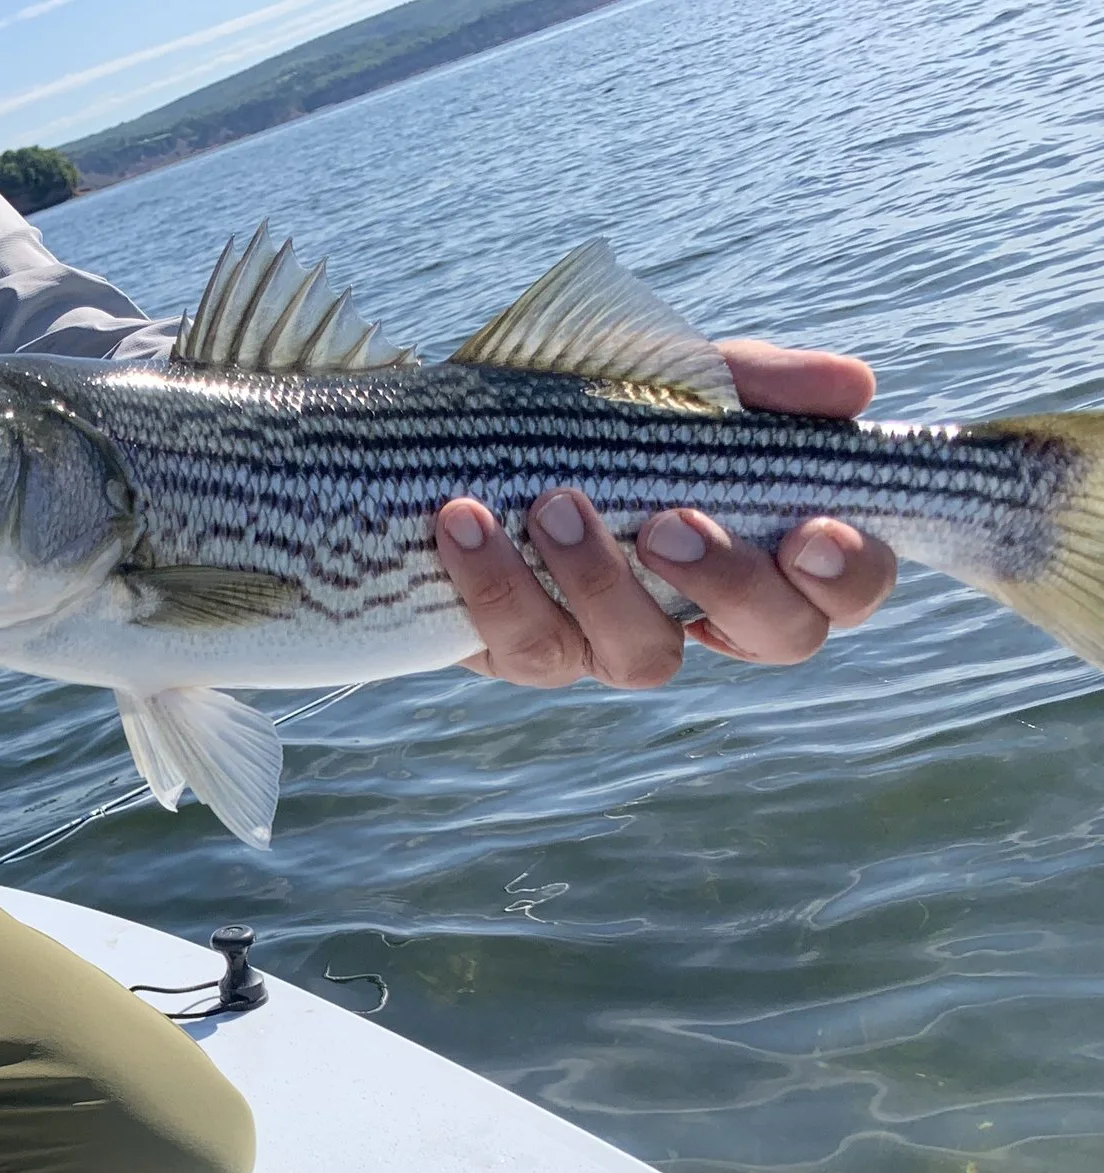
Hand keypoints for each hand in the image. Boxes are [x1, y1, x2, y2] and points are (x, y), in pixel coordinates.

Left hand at [436, 340, 900, 686]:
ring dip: (603, 581)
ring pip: (643, 657)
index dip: (846, 575)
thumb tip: (853, 388)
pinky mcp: (530, 653)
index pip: (848, 589)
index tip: (809, 529)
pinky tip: (466, 518)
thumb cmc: (592, 408)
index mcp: (770, 547)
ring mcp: (619, 641)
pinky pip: (529, 646)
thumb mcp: (674, 378)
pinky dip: (496, 581)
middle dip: (731, 583)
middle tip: (669, 522)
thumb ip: (758, 381)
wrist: (455, 432)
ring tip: (555, 503)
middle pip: (776, 639)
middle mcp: (707, 611)